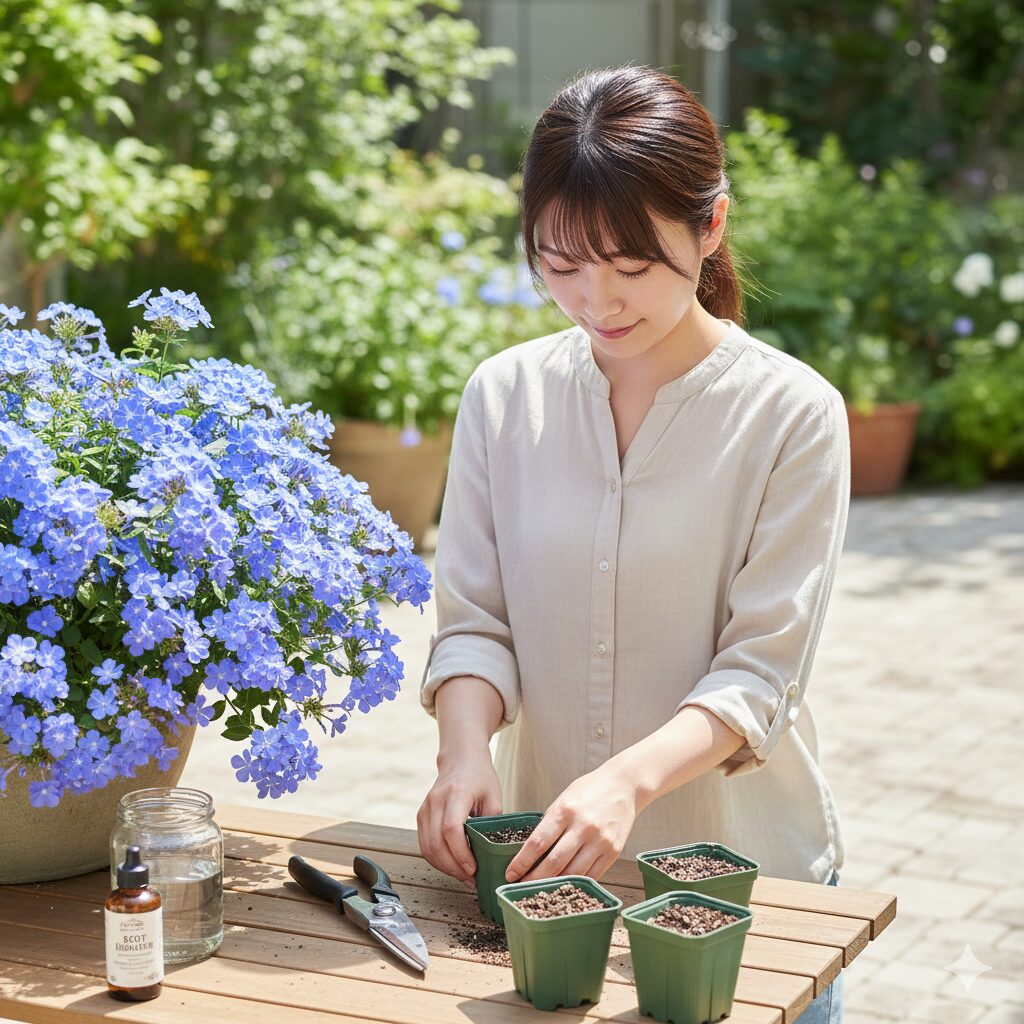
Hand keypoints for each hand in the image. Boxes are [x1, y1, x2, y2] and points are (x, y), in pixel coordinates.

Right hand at [417, 745, 501, 889]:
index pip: (451, 829)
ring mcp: (425, 808)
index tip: (473, 868)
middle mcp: (435, 801)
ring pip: (427, 847)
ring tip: (464, 876)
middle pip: (436, 843)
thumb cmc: (480, 776)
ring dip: (445, 867)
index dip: (460, 853)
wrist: (460, 758)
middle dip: (453, 867)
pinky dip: (437, 859)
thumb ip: (491, 824)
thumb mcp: (494, 796)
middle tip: (471, 880)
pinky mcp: (421, 815)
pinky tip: (452, 865)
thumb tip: (492, 855)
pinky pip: (425, 844)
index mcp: (456, 793)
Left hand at [504, 763, 637, 882]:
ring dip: (554, 885)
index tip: (510, 873)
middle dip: (534, 878)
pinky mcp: (613, 851)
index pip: (538, 843)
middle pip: (553, 863)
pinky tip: (565, 886)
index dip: (522, 862)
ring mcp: (600, 841)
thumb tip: (532, 849)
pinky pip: (591, 875)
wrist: (624, 786)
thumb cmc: (590, 790)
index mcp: (566, 811)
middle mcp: (583, 827)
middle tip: (521, 886)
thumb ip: (550, 822)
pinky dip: (575, 883)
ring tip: (541, 890)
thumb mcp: (564, 798)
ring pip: (572, 873)